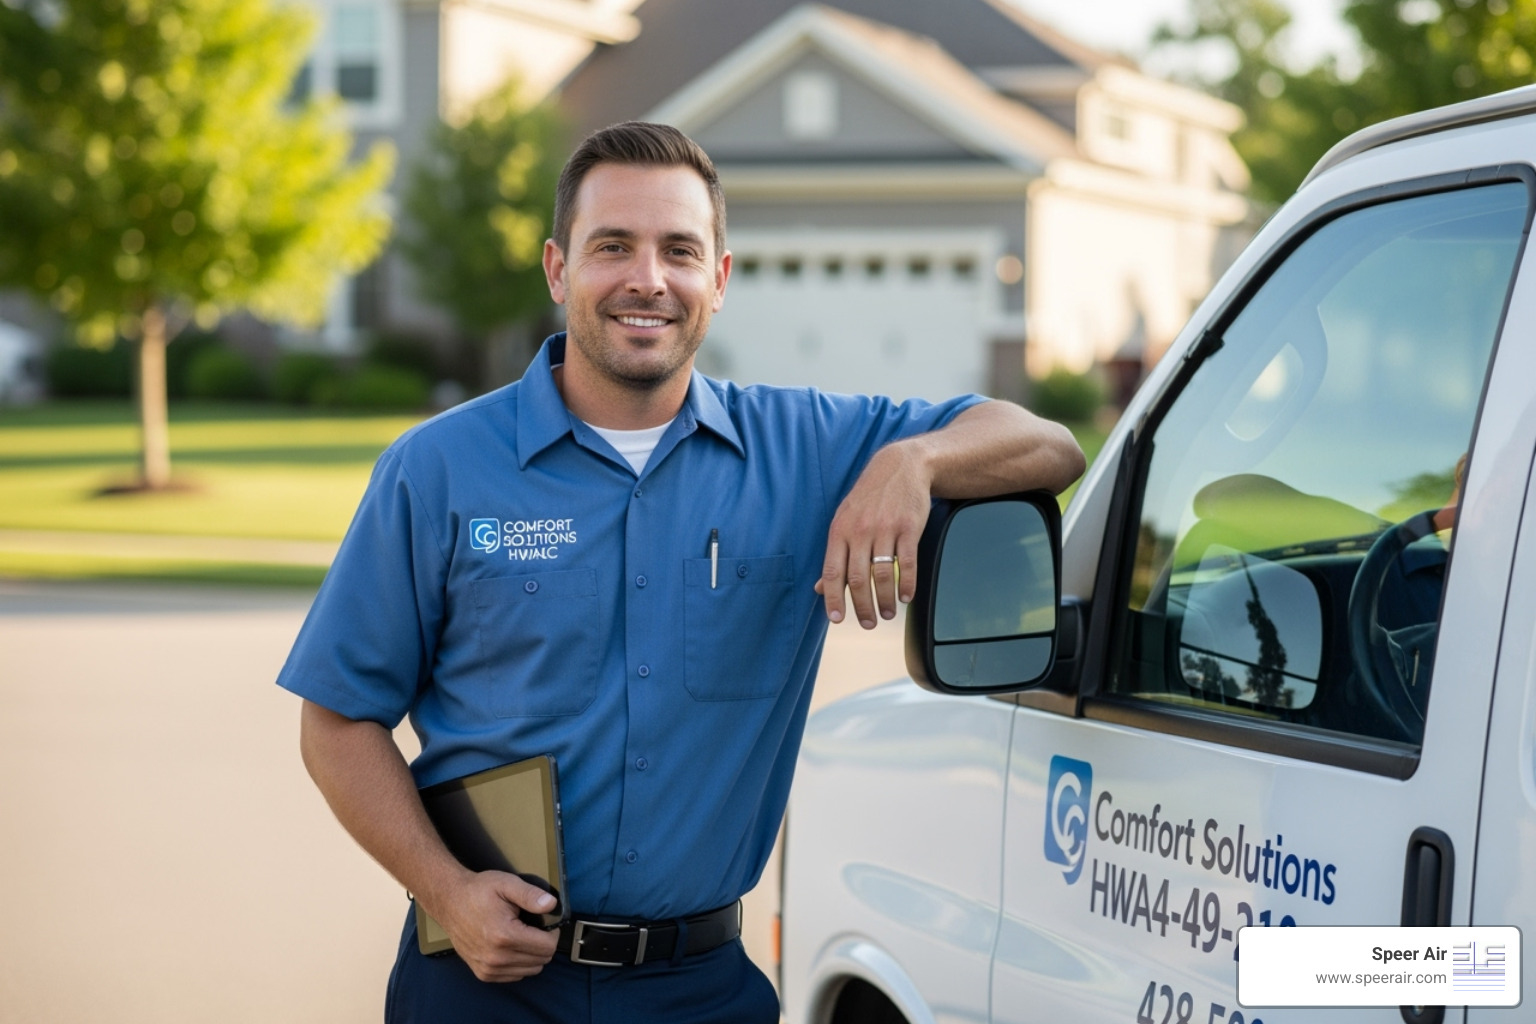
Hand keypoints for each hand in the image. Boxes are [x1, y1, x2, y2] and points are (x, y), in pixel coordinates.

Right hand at [431, 870, 559, 981]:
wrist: (449, 901)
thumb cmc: (477, 891)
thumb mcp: (506, 884)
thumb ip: (530, 895)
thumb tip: (551, 904)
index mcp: (505, 936)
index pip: (547, 946)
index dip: (552, 932)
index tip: (546, 922)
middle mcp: (496, 957)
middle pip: (541, 960)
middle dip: (543, 943)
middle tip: (534, 926)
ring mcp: (489, 968)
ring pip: (530, 970)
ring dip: (532, 954)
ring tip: (522, 935)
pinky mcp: (483, 974)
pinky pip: (515, 975)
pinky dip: (519, 963)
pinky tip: (512, 946)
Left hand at [815, 440, 931, 628]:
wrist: (899, 466)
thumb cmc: (869, 498)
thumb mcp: (844, 520)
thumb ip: (834, 555)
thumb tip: (819, 588)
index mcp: (840, 531)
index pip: (832, 571)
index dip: (833, 597)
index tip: (836, 619)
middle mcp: (860, 531)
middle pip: (858, 578)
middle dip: (862, 606)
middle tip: (868, 623)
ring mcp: (885, 529)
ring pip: (883, 574)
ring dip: (885, 600)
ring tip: (887, 614)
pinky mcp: (909, 527)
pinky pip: (907, 562)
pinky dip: (907, 584)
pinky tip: (906, 597)